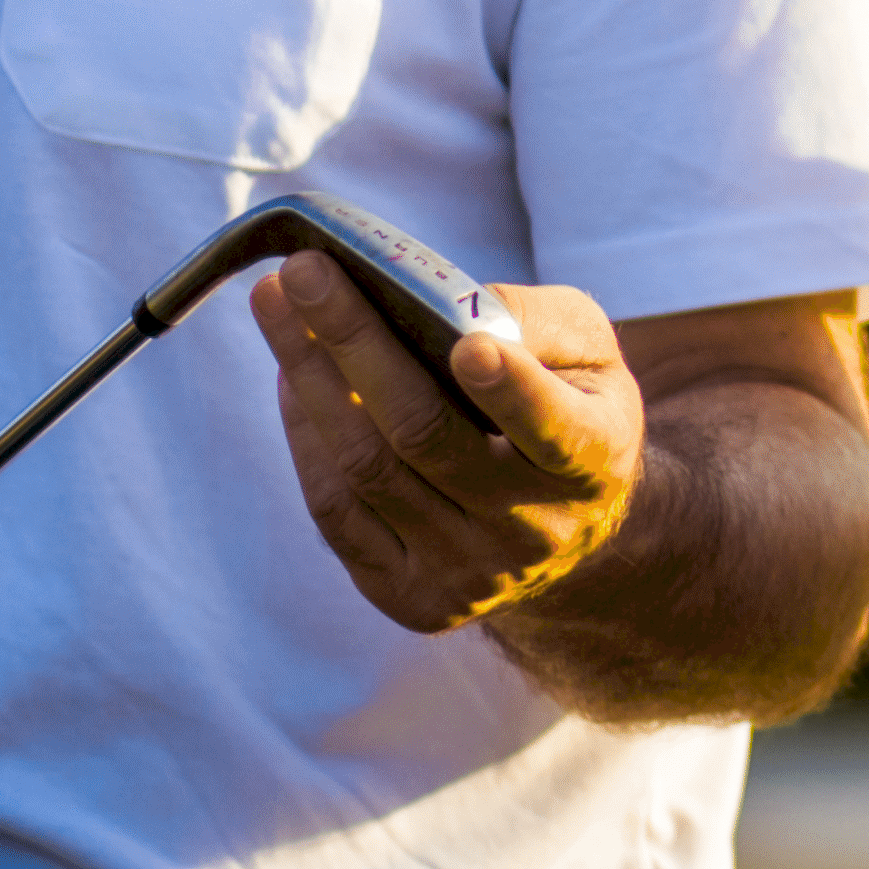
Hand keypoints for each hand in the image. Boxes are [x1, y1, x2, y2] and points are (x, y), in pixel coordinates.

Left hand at [257, 258, 645, 632]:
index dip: (512, 391)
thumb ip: (535, 321)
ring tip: (276, 306)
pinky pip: (337, 513)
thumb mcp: (589, 352)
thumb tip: (441, 299)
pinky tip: (292, 378)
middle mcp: (532, 531)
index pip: (550, 429)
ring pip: (367, 471)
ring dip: (309, 379)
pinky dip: (305, 437)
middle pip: (424, 436)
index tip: (468, 346)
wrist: (568, 531)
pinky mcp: (409, 596)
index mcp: (592, 463)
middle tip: (300, 272)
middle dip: (354, 344)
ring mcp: (467, 573)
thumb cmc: (571, 406)